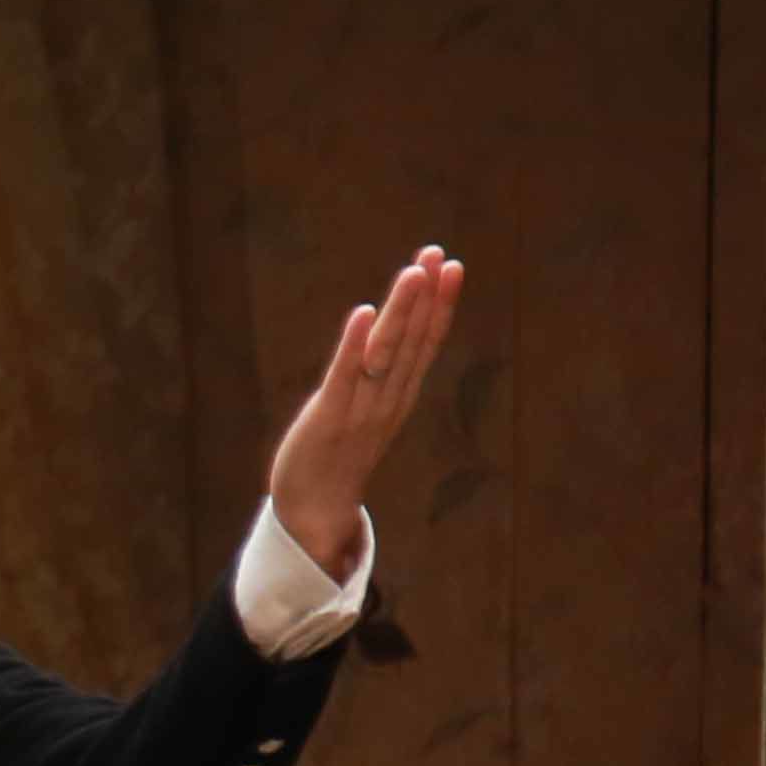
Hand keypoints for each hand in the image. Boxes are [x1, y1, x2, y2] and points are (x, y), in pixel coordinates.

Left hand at [265, 247, 463, 579]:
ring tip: (413, 272)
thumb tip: (393, 334)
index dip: (440, 305)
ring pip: (386, 354)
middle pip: (412, 342)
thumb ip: (384, 376)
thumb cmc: (339, 454)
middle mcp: (387, 400)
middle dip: (426, 297)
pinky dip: (355, 346)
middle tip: (437, 254)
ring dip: (401, 312)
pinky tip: (364, 312)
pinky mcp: (328, 419)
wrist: (314, 511)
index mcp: (399, 396)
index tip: (451, 266)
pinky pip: (344, 377)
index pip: (426, 343)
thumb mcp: (370, 410)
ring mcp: (361, 410)